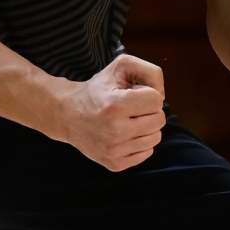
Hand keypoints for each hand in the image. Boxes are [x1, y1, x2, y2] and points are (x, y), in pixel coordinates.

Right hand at [59, 53, 165, 170]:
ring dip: (146, 127)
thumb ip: (150, 72)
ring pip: (155, 138)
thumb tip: (163, 99)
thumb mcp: (121, 66)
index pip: (157, 100)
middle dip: (148, 111)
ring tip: (127, 121)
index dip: (147, 94)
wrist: (67, 115)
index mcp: (116, 105)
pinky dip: (140, 142)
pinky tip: (124, 135)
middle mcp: (115, 130)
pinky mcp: (114, 164)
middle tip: (131, 109)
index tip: (132, 94)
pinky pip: (146, 153)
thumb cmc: (98, 89)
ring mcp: (114, 150)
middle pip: (159, 120)